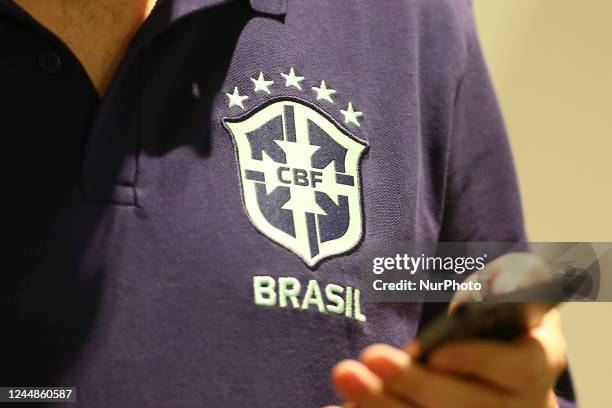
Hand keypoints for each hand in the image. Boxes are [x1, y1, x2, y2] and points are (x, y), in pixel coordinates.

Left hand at [329, 253, 567, 407]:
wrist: (495, 362)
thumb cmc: (490, 318)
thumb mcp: (501, 292)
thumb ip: (494, 287)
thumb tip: (472, 297)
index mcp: (537, 361)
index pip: (522, 368)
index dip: (481, 361)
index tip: (437, 352)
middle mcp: (521, 405)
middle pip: (470, 406)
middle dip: (415, 384)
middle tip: (372, 357)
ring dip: (384, 405)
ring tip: (347, 376)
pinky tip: (338, 406)